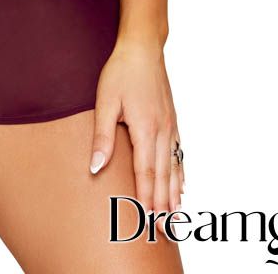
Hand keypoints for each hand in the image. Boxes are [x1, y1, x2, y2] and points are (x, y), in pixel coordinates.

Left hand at [88, 36, 184, 224]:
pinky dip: (181, 173)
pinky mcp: (172, 120)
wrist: (143, 48)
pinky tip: (182, 186)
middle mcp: (162, 131)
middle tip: (163, 230)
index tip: (147, 219)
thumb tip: (96, 167)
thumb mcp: (105, 102)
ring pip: (174, 167)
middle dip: (163, 204)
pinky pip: (179, 153)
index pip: (146, 172)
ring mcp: (170, 126)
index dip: (147, 197)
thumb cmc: (121, 72)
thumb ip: (102, 136)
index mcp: (145, 128)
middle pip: (163, 175)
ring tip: (175, 216)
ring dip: (174, 193)